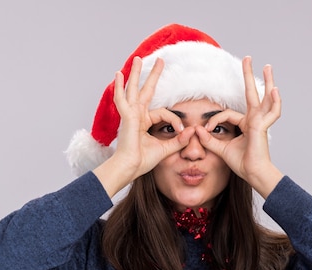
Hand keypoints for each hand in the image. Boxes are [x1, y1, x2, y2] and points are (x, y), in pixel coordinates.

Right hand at [94, 56, 194, 196]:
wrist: (130, 168)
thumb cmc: (142, 161)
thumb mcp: (166, 149)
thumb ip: (178, 140)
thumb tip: (192, 131)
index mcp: (144, 122)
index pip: (163, 113)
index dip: (175, 121)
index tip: (182, 131)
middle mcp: (136, 116)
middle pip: (145, 91)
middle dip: (152, 76)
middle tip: (160, 60)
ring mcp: (130, 115)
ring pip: (133, 89)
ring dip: (136, 74)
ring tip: (137, 59)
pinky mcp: (127, 117)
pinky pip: (122, 99)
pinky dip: (119, 87)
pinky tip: (118, 74)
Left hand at [196, 57, 283, 197]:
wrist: (253, 173)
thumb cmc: (242, 163)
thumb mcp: (221, 149)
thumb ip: (210, 140)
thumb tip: (197, 131)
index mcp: (245, 124)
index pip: (226, 115)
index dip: (214, 122)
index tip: (205, 130)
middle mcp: (254, 120)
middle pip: (251, 94)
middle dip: (248, 76)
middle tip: (248, 58)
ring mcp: (260, 122)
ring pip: (264, 98)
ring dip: (268, 81)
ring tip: (268, 66)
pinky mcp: (262, 127)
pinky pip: (271, 112)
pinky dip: (274, 101)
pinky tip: (274, 90)